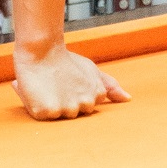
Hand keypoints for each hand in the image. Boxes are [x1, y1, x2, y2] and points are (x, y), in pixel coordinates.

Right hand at [11, 44, 130, 120]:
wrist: (42, 51)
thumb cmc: (66, 61)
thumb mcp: (91, 70)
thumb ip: (109, 86)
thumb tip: (127, 99)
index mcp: (97, 95)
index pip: (88, 107)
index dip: (75, 95)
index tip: (70, 83)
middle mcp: (85, 104)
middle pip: (73, 114)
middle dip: (65, 102)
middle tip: (58, 84)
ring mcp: (68, 109)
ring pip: (58, 116)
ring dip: (52, 105)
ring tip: (49, 88)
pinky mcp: (49, 111)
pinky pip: (43, 116)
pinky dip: (38, 106)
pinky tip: (40, 92)